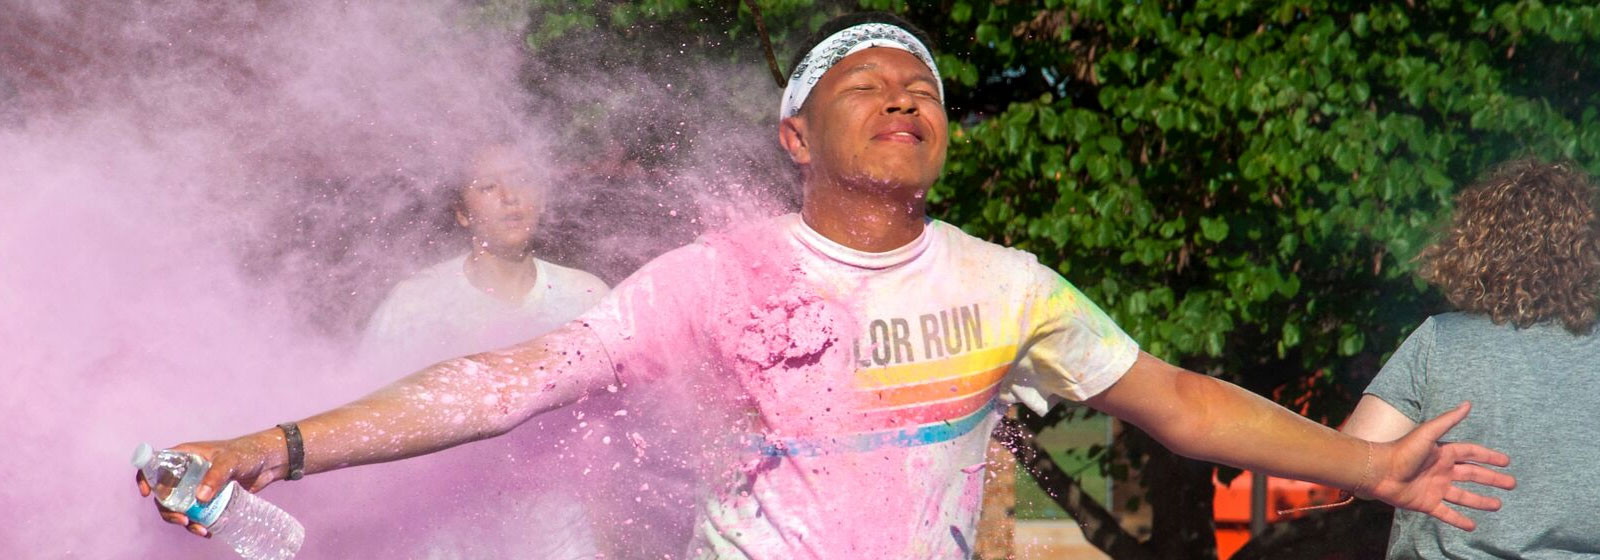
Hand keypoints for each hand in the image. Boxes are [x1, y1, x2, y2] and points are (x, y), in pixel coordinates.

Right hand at [134, 434, 284, 537]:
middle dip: (168, 510)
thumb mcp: (230, 462)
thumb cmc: (247, 453)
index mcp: (184, 456)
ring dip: (183, 521)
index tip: (147, 493)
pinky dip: (197, 524)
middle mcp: (186, 472)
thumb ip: (216, 477)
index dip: (145, 478)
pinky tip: (208, 531)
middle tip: (183, 520)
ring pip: (178, 507)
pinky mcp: (208, 498)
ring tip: (200, 530)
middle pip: (163, 493)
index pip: (155, 464)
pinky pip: (194, 513)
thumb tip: (199, 498)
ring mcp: (195, 486)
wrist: (269, 462)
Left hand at [1364, 402, 1515, 530]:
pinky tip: (1473, 526)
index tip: (1506, 461)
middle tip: (1512, 484)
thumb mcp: (1428, 433)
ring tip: (1498, 505)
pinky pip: (1446, 513)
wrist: (1378, 471)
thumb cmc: (1402, 450)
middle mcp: (1441, 471)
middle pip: (1472, 475)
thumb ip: (1448, 420)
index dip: (1488, 457)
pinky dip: (1459, 520)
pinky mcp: (1426, 503)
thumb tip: (1468, 404)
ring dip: (1480, 501)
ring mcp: (1435, 488)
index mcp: (1443, 453)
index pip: (1471, 454)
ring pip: (1463, 496)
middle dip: (1492, 479)